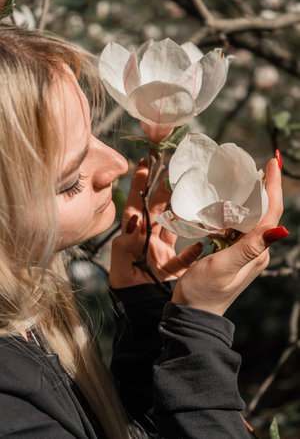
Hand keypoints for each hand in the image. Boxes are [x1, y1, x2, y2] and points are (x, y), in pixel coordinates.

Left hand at [110, 159, 202, 287]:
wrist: (143, 316)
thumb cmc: (128, 293)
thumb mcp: (121, 270)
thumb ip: (124, 247)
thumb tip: (133, 221)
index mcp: (133, 239)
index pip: (135, 207)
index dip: (139, 185)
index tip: (145, 164)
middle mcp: (147, 241)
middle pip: (156, 211)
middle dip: (164, 191)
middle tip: (175, 173)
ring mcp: (162, 252)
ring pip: (173, 226)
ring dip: (182, 212)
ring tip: (192, 196)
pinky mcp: (175, 265)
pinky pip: (186, 253)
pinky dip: (193, 249)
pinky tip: (200, 244)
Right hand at [172, 157, 285, 315]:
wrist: (193, 314)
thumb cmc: (204, 292)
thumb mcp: (225, 267)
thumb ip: (250, 248)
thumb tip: (282, 229)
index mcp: (257, 251)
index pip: (271, 213)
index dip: (273, 187)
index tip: (272, 161)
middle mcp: (255, 250)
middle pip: (264, 213)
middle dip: (264, 187)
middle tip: (258, 164)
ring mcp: (243, 252)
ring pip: (251, 218)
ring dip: (251, 197)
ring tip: (243, 176)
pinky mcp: (231, 253)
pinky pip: (238, 227)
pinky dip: (235, 210)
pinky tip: (226, 202)